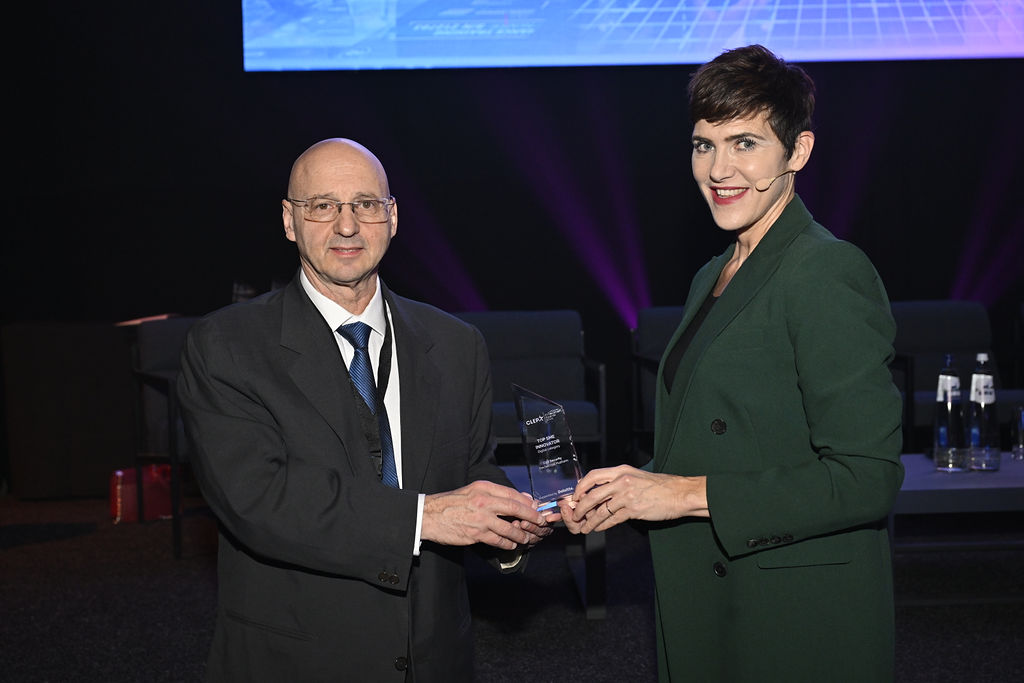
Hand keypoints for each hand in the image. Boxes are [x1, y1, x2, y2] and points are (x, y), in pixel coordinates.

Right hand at [422, 480, 552, 549]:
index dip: (527, 502)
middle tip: (541, 523)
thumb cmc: (450, 503)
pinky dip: (508, 544)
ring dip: (522, 535)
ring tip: (527, 538)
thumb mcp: (472, 491)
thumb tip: (517, 498)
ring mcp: (481, 519)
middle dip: (532, 517)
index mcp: (483, 488)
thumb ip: (493, 494)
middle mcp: (484, 501)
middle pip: (516, 509)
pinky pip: (499, 541)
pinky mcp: (476, 534)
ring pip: (510, 528)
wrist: (428, 515)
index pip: (512, 494)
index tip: (536, 508)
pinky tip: (511, 545)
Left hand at [566, 465, 707, 533]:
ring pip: (600, 510)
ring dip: (589, 521)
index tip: (576, 495)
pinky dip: (602, 526)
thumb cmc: (660, 486)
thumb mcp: (636, 476)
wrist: (680, 493)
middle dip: (580, 507)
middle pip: (592, 495)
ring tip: (584, 527)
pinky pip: (612, 520)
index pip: (593, 475)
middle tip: (575, 514)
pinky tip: (598, 529)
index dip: (581, 486)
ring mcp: (627, 496)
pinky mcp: (634, 510)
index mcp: (621, 470)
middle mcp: (622, 481)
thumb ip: (618, 481)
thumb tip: (600, 493)